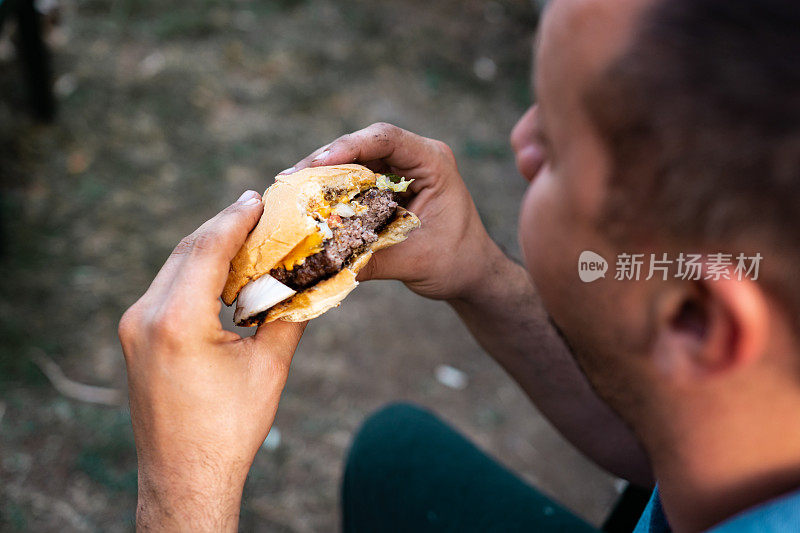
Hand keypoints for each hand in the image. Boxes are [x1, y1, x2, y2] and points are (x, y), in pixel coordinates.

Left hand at [118, 190, 305, 531]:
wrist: (185, 476)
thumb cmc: (231, 428)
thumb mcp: (269, 367)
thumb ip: (289, 315)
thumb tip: (311, 278)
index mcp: (179, 321)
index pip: (209, 247)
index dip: (236, 218)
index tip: (258, 197)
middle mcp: (147, 315)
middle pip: (188, 249)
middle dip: (223, 225)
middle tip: (257, 209)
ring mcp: (134, 325)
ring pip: (174, 265)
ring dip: (209, 246)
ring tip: (245, 233)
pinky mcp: (135, 335)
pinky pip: (167, 286)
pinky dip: (196, 270)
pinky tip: (222, 270)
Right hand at [284, 122, 503, 300]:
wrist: (472, 273)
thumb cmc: (456, 263)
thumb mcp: (414, 261)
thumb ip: (370, 260)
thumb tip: (321, 263)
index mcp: (433, 163)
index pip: (387, 139)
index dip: (349, 146)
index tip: (317, 163)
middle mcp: (417, 158)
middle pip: (363, 146)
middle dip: (325, 161)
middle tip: (289, 180)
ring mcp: (401, 170)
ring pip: (355, 162)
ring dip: (324, 176)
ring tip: (289, 190)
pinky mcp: (389, 186)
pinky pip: (356, 180)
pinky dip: (333, 191)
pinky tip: (308, 202)